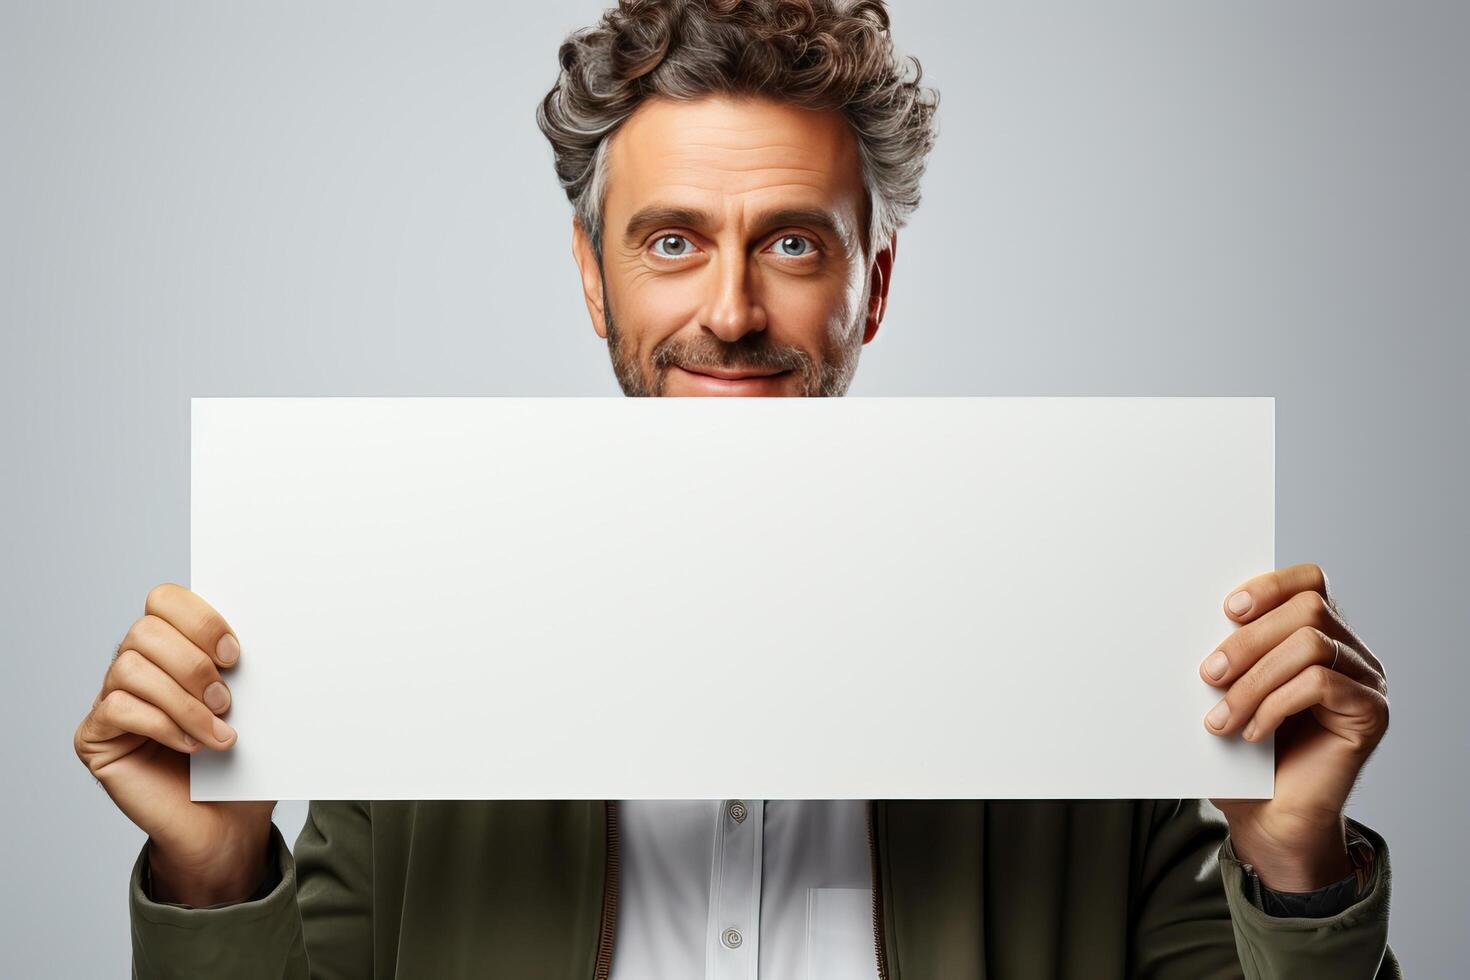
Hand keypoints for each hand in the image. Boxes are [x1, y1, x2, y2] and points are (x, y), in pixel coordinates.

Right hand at [74, 583, 275, 904]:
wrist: (225, 826)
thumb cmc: (242, 765)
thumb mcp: (256, 711)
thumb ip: (250, 671)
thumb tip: (273, 633)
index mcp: (173, 645)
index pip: (166, 598)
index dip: (200, 618)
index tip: (235, 653)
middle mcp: (135, 665)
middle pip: (145, 630)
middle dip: (192, 663)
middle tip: (227, 700)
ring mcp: (110, 699)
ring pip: (130, 668)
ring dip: (183, 701)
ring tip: (218, 731)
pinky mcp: (96, 736)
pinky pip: (118, 708)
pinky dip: (162, 725)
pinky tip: (192, 747)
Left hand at [1200, 563, 1388, 890]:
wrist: (1267, 821)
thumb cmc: (1242, 758)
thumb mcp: (1226, 695)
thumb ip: (1224, 655)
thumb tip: (1188, 617)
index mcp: (1318, 634)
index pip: (1309, 581)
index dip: (1270, 585)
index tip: (1226, 609)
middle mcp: (1350, 652)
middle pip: (1307, 608)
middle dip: (1249, 639)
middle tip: (1208, 674)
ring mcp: (1366, 681)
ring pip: (1311, 644)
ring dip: (1255, 679)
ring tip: (1222, 718)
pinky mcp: (1371, 714)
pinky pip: (1321, 684)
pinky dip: (1276, 704)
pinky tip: (1253, 734)